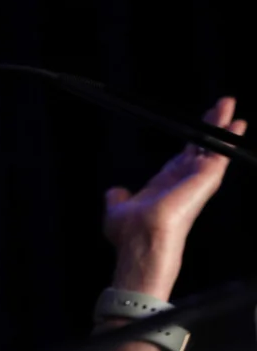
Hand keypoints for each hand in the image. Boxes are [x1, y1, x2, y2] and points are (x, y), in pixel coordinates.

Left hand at [103, 97, 246, 298]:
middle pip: (201, 148)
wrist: (138, 243)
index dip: (192, 140)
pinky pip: (218, 156)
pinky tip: (235, 126)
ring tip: (230, 107)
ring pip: (212, 148)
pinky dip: (226, 140)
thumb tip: (116, 192)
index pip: (183, 157)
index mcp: (166, 185)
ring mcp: (195, 183)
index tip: (198, 125)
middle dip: (211, 126)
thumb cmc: (129, 235)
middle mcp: (183, 182)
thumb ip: (119, 198)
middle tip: (223, 106)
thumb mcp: (118, 210)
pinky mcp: (203, 182)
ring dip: (221, 128)